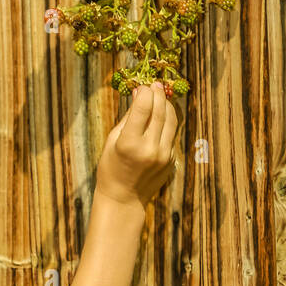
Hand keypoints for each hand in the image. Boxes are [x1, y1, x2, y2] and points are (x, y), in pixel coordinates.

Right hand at [95, 81, 178, 208]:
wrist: (124, 199)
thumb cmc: (112, 168)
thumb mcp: (112, 141)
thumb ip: (129, 117)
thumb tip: (139, 93)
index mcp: (129, 143)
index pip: (143, 107)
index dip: (145, 92)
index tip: (143, 87)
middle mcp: (149, 148)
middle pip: (160, 111)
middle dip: (158, 95)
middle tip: (155, 86)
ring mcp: (163, 156)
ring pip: (172, 120)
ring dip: (167, 105)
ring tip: (160, 98)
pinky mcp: (171, 160)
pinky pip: (172, 134)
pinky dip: (168, 122)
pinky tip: (161, 117)